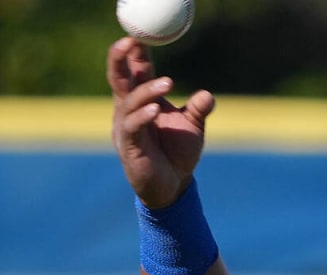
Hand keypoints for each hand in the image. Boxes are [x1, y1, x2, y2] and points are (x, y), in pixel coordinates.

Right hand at [107, 37, 215, 209]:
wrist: (173, 187)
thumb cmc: (178, 154)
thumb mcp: (192, 127)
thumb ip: (198, 109)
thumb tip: (208, 96)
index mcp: (141, 101)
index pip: (134, 72)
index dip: (134, 54)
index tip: (139, 36)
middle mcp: (128, 111)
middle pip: (118, 79)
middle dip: (120, 59)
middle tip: (131, 41)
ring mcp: (126, 128)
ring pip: (128, 102)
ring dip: (146, 90)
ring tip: (168, 83)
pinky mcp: (129, 147)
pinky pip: (132, 127)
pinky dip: (143, 116)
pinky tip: (155, 109)